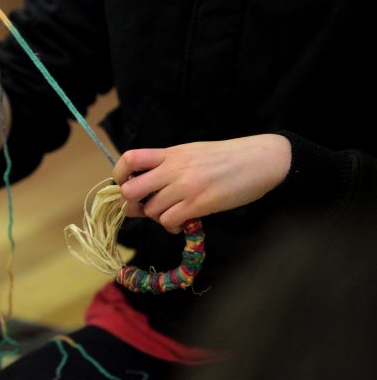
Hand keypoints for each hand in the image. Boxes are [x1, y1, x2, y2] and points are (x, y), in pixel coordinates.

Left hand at [112, 134, 290, 232]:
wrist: (260, 160)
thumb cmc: (226, 158)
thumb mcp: (191, 153)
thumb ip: (167, 166)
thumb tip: (143, 187)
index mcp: (170, 153)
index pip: (130, 158)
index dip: (119, 174)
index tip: (124, 184)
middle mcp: (173, 168)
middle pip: (131, 190)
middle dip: (132, 203)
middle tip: (143, 207)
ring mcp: (186, 187)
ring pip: (150, 210)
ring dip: (156, 217)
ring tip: (171, 215)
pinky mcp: (200, 204)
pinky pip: (169, 221)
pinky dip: (170, 226)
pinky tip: (180, 223)